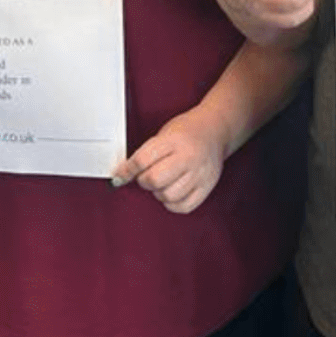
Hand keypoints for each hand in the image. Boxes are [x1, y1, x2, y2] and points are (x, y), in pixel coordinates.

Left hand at [110, 109, 224, 213]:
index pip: (142, 160)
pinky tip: (172, 192)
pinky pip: (184, 207)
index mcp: (174, 140)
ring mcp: (200, 173)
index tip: (119, 176)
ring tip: (162, 183)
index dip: (126, 171)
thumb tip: (124, 174)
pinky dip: (172, 203)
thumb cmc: (187, 131)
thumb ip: (147, 153)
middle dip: (143, 181)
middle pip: (154, 180)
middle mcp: (188, 157)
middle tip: (145, 176)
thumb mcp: (164, 133)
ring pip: (168, 196)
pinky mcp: (207, 187)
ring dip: (158, 193)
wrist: (216, 129)